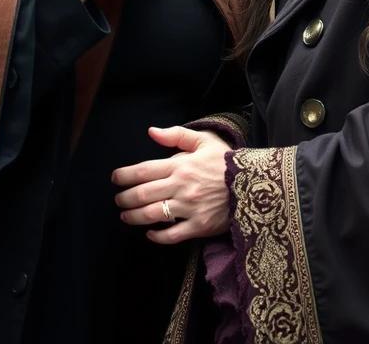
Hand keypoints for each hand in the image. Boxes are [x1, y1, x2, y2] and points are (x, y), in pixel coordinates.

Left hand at [112, 126, 230, 243]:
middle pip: (142, 194)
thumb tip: (151, 132)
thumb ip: (175, 135)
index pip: (143, 170)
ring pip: (152, 215)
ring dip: (134, 217)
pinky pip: (172, 235)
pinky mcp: (199, 226)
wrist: (254, 183)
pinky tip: (150, 232)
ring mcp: (190, 208)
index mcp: (181, 165)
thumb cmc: (225, 161)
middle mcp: (181, 186)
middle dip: (124, 198)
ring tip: (126, 215)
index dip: (124, 175)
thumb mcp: (203, 141)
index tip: (115, 178)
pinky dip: (156, 236)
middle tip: (117, 200)